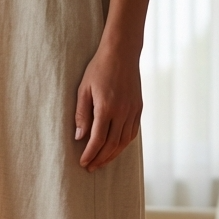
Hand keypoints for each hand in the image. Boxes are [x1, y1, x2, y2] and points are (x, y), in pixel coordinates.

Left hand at [74, 44, 142, 171]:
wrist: (122, 51)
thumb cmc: (99, 68)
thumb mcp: (84, 89)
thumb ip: (82, 114)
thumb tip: (80, 138)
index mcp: (107, 107)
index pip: (98, 139)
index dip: (90, 153)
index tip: (83, 162)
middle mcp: (122, 111)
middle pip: (112, 145)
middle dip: (100, 159)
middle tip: (90, 167)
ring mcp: (133, 110)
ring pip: (124, 142)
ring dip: (112, 155)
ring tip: (101, 162)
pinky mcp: (138, 108)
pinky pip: (132, 133)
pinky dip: (123, 144)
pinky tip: (115, 149)